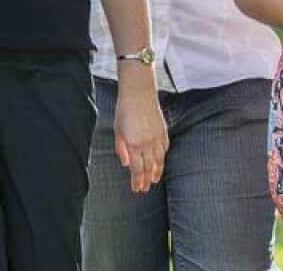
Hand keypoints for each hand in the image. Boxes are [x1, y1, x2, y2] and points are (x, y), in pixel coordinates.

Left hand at [113, 78, 167, 193]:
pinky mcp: (163, 131)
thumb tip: (126, 163)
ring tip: (154, 180)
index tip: (137, 189)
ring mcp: (157, 138)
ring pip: (159, 160)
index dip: (138, 181)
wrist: (139, 93)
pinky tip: (161, 162)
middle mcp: (147, 144)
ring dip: (157, 172)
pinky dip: (163, 158)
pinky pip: (164, 149)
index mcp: (134, 144)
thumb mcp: (117, 130)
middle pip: (149, 168)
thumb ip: (121, 148)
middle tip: (145, 189)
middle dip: (147, 180)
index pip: (137, 169)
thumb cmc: (125, 109)